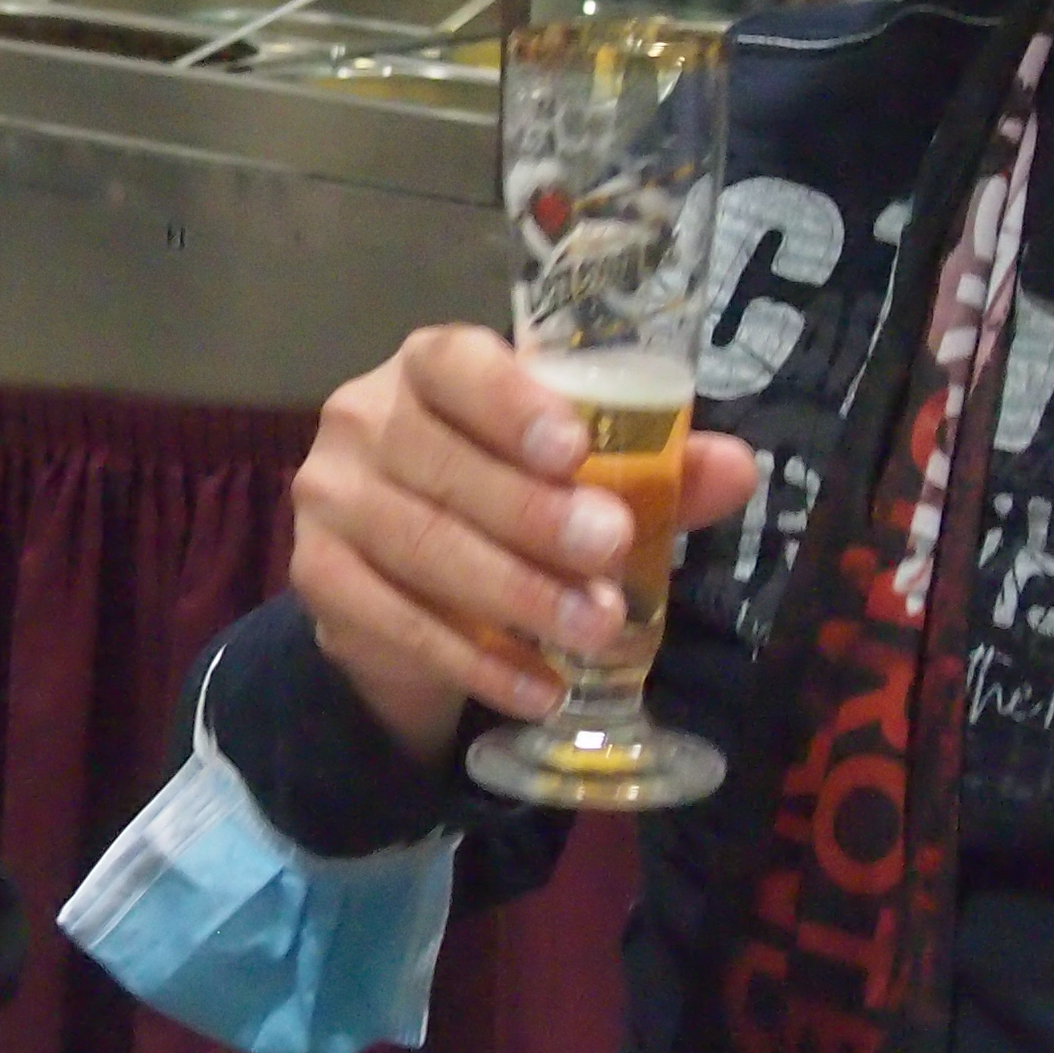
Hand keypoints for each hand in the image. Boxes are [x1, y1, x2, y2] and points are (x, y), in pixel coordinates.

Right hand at [289, 324, 755, 763]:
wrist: (403, 582)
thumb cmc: (505, 498)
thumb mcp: (581, 479)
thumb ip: (655, 471)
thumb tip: (737, 468)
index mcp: (430, 368)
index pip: (457, 364)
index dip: (511, 402)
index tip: (574, 447)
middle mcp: (362, 418)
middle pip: (439, 462)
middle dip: (532, 513)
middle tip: (611, 551)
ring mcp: (329, 498)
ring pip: (420, 545)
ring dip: (514, 592)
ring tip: (596, 630)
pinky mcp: (316, 576)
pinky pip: (396, 620)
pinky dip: (475, 661)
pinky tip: (539, 688)